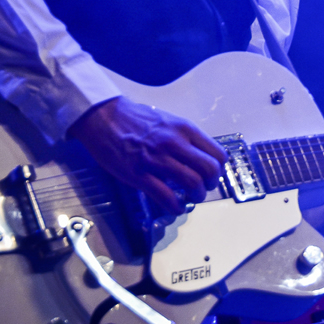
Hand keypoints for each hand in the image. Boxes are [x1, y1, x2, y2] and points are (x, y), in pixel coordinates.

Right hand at [68, 96, 227, 214]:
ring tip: (193, 198)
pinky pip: (165, 196)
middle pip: (209, 169)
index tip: (214, 173)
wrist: (104, 116)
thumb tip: (199, 155)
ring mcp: (157, 159)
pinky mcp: (139, 174)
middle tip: (205, 187)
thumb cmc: (135, 118)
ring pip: (192, 183)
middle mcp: (175, 143)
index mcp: (184, 129)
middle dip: (212, 183)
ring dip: (197, 195)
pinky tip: (176, 207)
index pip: (217, 153)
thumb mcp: (168, 120)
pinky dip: (175, 206)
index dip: (220, 168)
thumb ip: (185, 137)